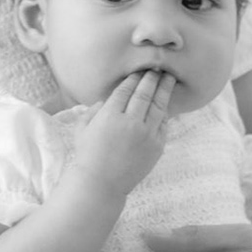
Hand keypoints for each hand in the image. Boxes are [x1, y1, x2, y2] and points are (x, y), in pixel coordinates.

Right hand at [69, 70, 174, 197]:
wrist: (102, 184)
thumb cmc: (88, 154)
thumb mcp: (82, 127)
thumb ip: (93, 109)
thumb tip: (106, 99)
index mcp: (110, 115)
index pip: (126, 89)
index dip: (134, 77)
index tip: (139, 70)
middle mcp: (130, 122)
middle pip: (144, 93)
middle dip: (151, 78)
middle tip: (158, 67)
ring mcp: (146, 135)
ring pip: (158, 106)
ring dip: (164, 89)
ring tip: (169, 79)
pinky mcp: (156, 146)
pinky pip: (163, 124)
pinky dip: (164, 112)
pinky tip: (165, 104)